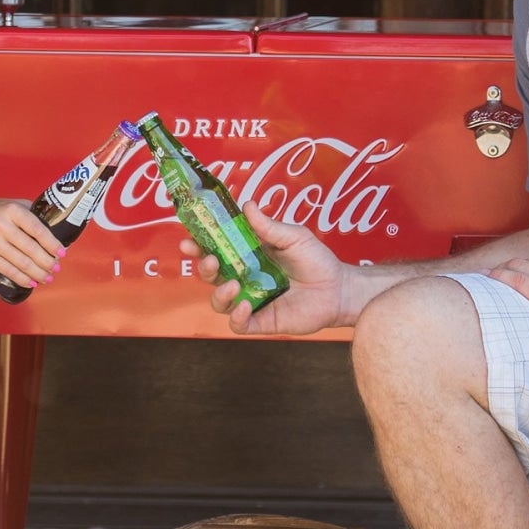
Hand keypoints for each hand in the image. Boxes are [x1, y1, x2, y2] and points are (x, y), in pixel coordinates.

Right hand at [0, 198, 62, 288]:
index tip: (61, 252)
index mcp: (12, 210)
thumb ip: (31, 214)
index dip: (52, 244)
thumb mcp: (12, 205)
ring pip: (22, 263)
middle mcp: (1, 225)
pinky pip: (9, 271)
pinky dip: (22, 279)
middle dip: (47, 262)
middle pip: (31, 249)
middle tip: (56, 267)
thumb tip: (54, 231)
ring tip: (47, 277)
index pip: (38, 230)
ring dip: (38, 273)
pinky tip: (31, 282)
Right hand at [178, 212, 346, 333]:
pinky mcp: (261, 321)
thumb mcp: (294, 237)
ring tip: (233, 285)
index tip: (189, 239)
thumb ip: (269, 226)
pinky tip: (245, 306)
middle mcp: (244, 278)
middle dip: (203, 267)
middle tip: (211, 260)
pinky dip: (236, 317)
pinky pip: (238, 324)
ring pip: (218, 302)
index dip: (199, 245)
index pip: (215, 249)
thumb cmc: (317, 261)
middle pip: (211, 276)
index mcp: (247, 255)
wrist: (339, 289)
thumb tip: (247, 205)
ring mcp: (250, 300)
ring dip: (219, 294)